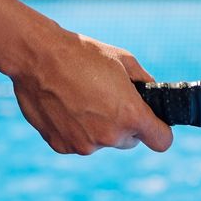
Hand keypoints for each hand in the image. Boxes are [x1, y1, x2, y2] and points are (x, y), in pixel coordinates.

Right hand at [11, 23, 172, 154]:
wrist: (38, 57)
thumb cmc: (83, 54)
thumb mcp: (124, 60)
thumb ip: (144, 82)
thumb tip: (152, 94)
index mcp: (130, 115)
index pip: (161, 141)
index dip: (160, 131)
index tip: (154, 123)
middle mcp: (109, 136)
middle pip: (130, 140)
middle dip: (125, 124)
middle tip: (108, 98)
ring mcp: (84, 145)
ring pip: (102, 141)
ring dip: (98, 126)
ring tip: (82, 96)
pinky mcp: (62, 146)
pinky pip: (78, 141)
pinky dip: (76, 129)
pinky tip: (66, 105)